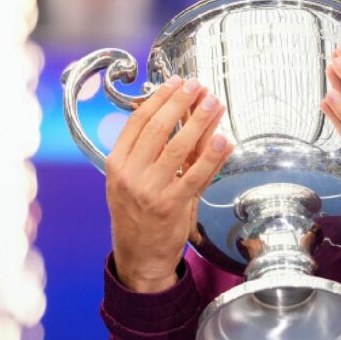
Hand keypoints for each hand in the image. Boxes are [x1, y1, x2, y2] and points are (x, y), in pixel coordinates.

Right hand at [105, 76, 234, 292]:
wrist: (139, 256)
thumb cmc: (139, 213)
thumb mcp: (134, 178)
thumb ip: (153, 149)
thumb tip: (180, 112)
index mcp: (116, 163)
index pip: (138, 121)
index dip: (159, 98)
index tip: (177, 82)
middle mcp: (130, 174)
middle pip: (157, 128)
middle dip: (180, 102)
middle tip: (199, 85)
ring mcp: (149, 190)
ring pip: (178, 147)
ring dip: (199, 121)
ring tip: (214, 103)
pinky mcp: (172, 206)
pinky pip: (196, 174)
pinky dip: (211, 155)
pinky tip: (223, 139)